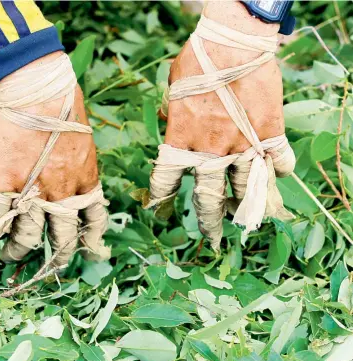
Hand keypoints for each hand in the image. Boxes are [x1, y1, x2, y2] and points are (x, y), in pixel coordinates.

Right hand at [0, 52, 109, 265]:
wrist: (41, 91)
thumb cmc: (65, 109)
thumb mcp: (85, 144)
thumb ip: (81, 168)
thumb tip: (76, 177)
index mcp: (86, 183)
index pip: (95, 220)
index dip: (93, 239)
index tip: (93, 250)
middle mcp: (64, 194)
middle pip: (64, 237)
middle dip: (60, 255)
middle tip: (55, 265)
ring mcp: (35, 191)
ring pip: (29, 236)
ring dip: (19, 250)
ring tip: (12, 257)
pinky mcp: (6, 182)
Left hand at [148, 1, 294, 249]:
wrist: (234, 38)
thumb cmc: (198, 59)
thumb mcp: (174, 91)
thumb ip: (174, 118)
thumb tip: (174, 128)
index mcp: (181, 141)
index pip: (166, 180)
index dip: (162, 198)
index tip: (161, 209)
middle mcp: (211, 151)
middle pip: (209, 200)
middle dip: (209, 223)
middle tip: (211, 240)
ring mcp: (243, 145)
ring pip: (248, 190)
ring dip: (249, 209)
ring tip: (251, 222)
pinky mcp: (270, 133)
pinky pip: (279, 162)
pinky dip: (279, 171)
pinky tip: (278, 175)